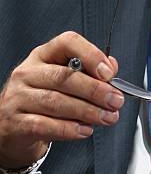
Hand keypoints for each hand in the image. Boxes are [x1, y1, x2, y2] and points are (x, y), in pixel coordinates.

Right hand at [0, 31, 124, 168]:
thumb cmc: (43, 96)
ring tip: (106, 117)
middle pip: (64, 76)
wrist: (12, 125)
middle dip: (95, 90)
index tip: (108, 73)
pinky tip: (84, 130)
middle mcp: (29, 72)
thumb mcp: (64, 77)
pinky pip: (44, 125)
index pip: (67, 43)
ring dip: (87, 111)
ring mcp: (19, 96)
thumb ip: (89, 70)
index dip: (90, 55)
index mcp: (44, 54)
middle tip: (115, 100)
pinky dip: (68, 129)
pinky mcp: (15, 122)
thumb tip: (111, 67)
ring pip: (56, 101)